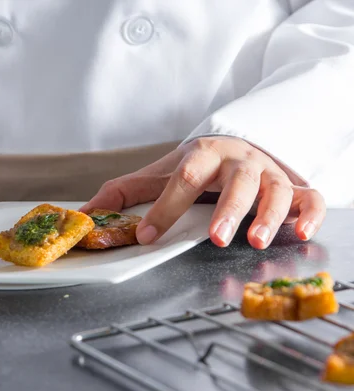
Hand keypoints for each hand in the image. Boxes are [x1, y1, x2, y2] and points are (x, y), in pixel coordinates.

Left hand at [81, 137, 325, 248]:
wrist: (236, 144)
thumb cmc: (196, 166)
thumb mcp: (160, 174)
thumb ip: (125, 192)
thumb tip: (85, 213)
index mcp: (203, 156)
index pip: (183, 178)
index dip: (165, 208)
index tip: (147, 235)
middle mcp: (239, 161)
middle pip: (237, 180)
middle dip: (226, 209)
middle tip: (215, 238)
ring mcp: (269, 173)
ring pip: (275, 189)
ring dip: (268, 214)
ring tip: (257, 240)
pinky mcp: (294, 186)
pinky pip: (310, 197)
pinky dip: (311, 213)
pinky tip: (303, 232)